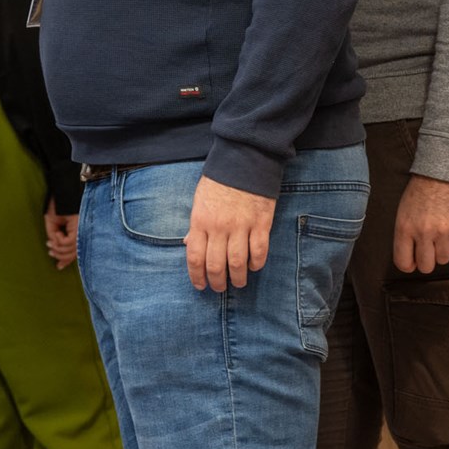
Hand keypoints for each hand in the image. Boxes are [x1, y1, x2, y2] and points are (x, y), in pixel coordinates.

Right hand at [44, 199, 78, 269]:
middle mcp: (82, 232)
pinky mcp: (79, 227)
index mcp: (77, 231)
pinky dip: (59, 241)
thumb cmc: (58, 203)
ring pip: (71, 250)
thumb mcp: (52, 222)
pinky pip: (68, 242)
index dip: (67, 260)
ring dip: (58, 249)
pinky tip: (55, 235)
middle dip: (61, 256)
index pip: (75, 250)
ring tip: (50, 244)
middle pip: (74, 253)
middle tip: (50, 252)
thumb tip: (55, 248)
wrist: (62, 189)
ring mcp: (81, 230)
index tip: (59, 266)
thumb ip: (54, 236)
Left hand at [185, 177, 275, 291]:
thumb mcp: (199, 201)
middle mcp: (219, 227)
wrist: (244, 160)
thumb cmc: (218, 181)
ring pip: (238, 263)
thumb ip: (195, 225)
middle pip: (216, 265)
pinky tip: (254, 266)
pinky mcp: (261, 223)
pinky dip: (257, 263)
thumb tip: (187, 244)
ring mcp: (241, 226)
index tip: (200, 286)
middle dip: (216, 282)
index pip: (194, 257)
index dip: (196, 276)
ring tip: (238, 282)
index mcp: (200, 221)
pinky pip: (259, 251)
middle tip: (219, 288)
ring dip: (238, 278)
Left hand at [393, 175, 448, 273]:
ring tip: (440, 236)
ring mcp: (444, 231)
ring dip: (442, 251)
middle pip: (426, 266)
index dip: (408, 265)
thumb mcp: (403, 211)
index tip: (412, 262)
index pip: (403, 262)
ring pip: (444, 259)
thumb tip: (409, 256)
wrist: (443, 171)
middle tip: (428, 251)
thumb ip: (405, 234)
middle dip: (427, 261)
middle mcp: (423, 233)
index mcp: (404, 228)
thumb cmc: (420, 190)